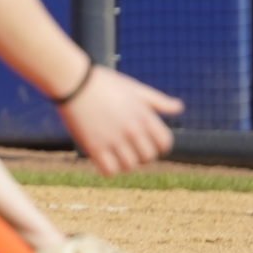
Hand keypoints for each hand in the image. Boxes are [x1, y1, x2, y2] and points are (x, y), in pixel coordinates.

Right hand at [59, 65, 182, 176]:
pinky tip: (103, 159)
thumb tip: (179, 107)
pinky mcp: (94, 146)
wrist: (73, 81)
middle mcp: (131, 129)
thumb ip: (158, 101)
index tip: (147, 144)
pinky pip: (110, 171)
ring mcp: (113, 139)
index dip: (159, 147)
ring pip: (129, 166)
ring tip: (114, 154)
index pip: (165, 143)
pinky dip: (109, 169)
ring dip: (124, 163)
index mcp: (143, 115)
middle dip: (141, 155)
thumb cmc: (104, 83)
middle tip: (128, 149)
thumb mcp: (135, 88)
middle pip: (148, 157)